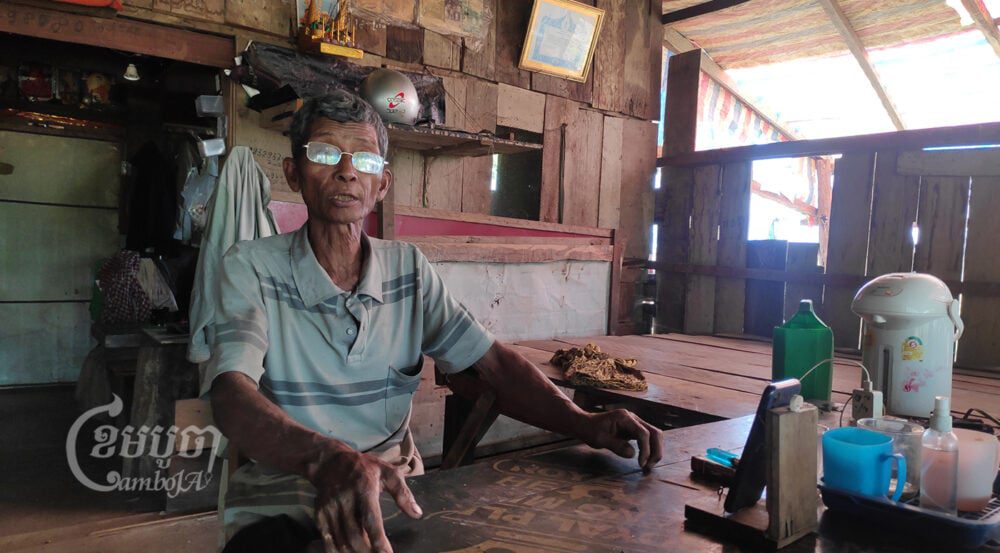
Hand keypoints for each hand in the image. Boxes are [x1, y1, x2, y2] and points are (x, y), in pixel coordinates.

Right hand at [307, 444, 422, 552]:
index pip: (371, 519)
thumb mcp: (388, 472)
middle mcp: (345, 499)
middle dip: (367, 552)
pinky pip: (328, 538)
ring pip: (341, 540)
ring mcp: (330, 507)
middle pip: (355, 535)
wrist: (331, 462)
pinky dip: (337, 550)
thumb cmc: (365, 467)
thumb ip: (403, 493)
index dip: (378, 541)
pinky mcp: (320, 514)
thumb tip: (417, 514)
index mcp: (364, 488)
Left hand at [581, 409, 663, 472]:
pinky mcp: (634, 430)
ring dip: (655, 451)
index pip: (643, 433)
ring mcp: (635, 423)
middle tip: (649, 467)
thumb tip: (633, 454)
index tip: (641, 464)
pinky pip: (648, 439)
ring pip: (654, 435)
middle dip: (656, 450)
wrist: (585, 424)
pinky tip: (645, 461)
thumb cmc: (590, 430)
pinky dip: (649, 449)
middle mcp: (633, 418)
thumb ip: (616, 446)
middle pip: (654, 432)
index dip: (645, 449)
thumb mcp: (600, 440)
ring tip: (648, 466)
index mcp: (624, 418)